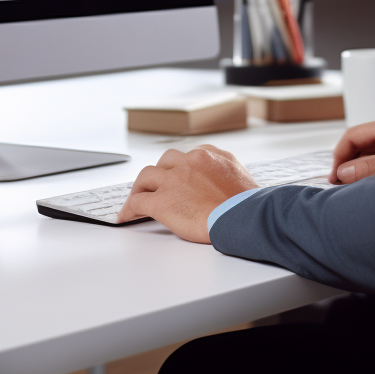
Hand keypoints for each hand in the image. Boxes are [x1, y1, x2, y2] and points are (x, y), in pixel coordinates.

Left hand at [118, 145, 258, 242]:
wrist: (244, 217)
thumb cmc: (248, 205)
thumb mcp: (241, 176)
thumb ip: (226, 171)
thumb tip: (222, 178)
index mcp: (210, 156)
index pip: (187, 156)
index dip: (179, 168)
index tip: (176, 176)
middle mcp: (190, 162)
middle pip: (165, 161)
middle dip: (160, 173)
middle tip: (155, 186)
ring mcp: (174, 180)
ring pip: (147, 176)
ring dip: (141, 187)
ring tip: (136, 198)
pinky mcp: (162, 201)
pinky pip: (138, 202)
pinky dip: (129, 209)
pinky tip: (126, 216)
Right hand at [329, 114, 374, 184]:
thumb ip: (370, 168)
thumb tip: (343, 172)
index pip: (357, 133)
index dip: (341, 154)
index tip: (334, 175)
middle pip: (363, 143)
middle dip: (349, 162)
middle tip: (339, 185)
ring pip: (373, 154)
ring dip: (361, 170)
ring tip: (352, 189)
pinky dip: (373, 174)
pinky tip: (369, 188)